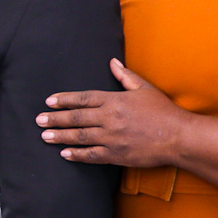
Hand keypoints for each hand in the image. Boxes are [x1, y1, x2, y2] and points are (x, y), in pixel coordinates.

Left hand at [39, 59, 189, 165]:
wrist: (178, 137)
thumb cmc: (163, 111)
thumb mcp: (144, 88)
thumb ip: (125, 76)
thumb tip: (112, 62)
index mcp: (115, 100)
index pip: (83, 98)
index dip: (64, 100)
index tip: (49, 101)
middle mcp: (110, 119)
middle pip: (76, 118)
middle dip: (55, 118)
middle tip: (39, 120)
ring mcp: (112, 138)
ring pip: (80, 137)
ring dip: (60, 136)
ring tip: (45, 136)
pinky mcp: (117, 155)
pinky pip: (92, 155)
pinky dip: (77, 155)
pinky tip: (64, 154)